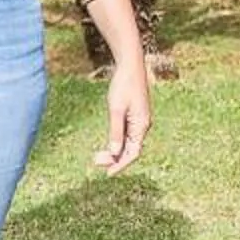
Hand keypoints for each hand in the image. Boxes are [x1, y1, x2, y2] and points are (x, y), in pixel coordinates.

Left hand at [95, 56, 151, 173]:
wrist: (130, 66)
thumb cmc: (123, 85)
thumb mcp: (116, 109)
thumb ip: (115, 131)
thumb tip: (114, 152)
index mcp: (141, 126)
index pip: (133, 153)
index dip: (120, 165)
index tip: (108, 173)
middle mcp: (143, 126)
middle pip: (130, 150)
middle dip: (114, 159)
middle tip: (96, 161)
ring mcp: (139, 121)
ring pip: (128, 143)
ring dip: (114, 151)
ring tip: (98, 156)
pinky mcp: (135, 116)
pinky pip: (127, 135)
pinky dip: (117, 142)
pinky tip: (107, 144)